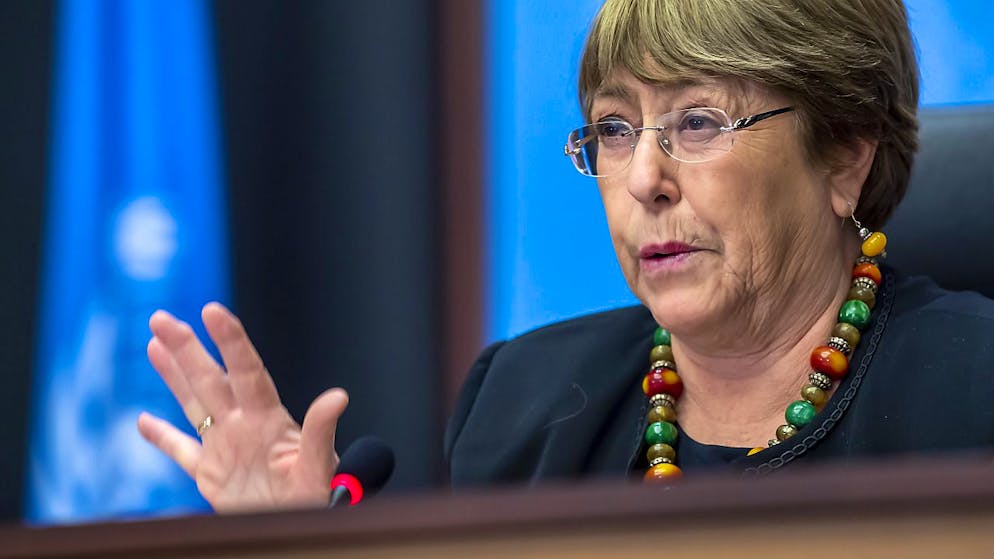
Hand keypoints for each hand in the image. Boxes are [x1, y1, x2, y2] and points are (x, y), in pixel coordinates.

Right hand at [137, 302, 346, 511]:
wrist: (305, 524)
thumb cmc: (320, 494)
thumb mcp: (320, 464)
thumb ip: (321, 430)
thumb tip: (338, 397)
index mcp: (268, 418)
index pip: (247, 371)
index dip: (230, 341)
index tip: (212, 311)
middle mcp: (243, 424)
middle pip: (210, 379)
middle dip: (186, 348)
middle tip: (161, 318)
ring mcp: (225, 447)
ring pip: (193, 404)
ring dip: (173, 376)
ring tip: (155, 344)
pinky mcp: (212, 475)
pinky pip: (183, 452)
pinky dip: (163, 438)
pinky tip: (144, 421)